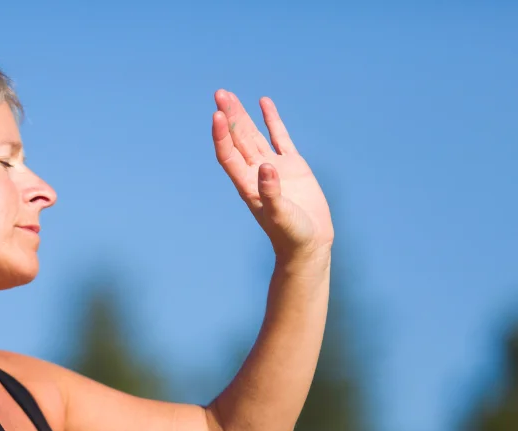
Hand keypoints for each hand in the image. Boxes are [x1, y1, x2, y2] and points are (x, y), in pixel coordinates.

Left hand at [213, 90, 333, 262]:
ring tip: (229, 95)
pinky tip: (264, 103)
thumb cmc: (290, 234)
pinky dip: (271, 121)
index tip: (217, 115)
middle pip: (238, 140)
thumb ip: (271, 193)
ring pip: (254, 135)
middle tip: (220, 93)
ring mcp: (273, 168)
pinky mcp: (292, 166)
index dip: (222, 136)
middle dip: (229, 117)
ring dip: (243, 116)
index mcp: (248, 185)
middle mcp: (256, 173)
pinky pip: (279, 137)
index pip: (229, 155)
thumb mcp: (280, 215)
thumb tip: (266, 167)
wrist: (308, 243)